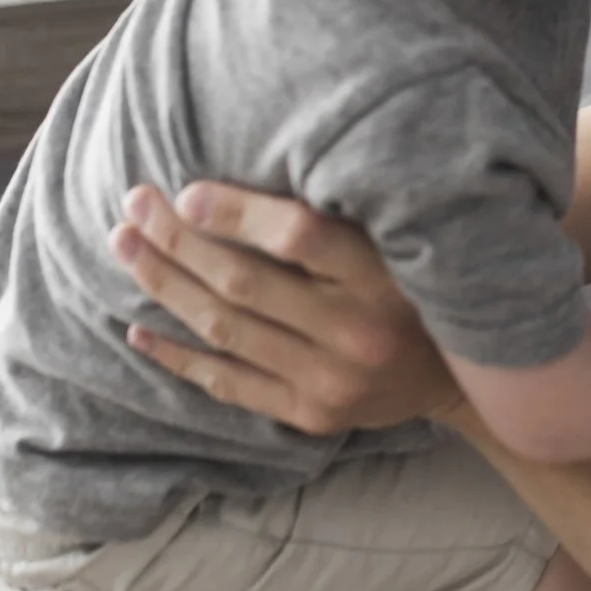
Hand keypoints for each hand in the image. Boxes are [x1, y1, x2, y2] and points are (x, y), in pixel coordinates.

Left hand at [109, 182, 460, 433]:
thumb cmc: (417, 285)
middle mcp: (355, 331)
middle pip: (244, 282)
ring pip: (226, 329)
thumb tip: (242, 177)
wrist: (463, 377)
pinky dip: (178, 355)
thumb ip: (337, 216)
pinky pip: (228, 383)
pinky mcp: (310, 413)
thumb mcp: (398, 242)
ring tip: (126, 247)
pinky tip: (139, 328)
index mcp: (381, 275)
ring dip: (166, 286)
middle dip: (177, 241)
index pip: (298, 236)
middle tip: (132, 206)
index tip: (184, 190)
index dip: (236, 212)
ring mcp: (329, 380)